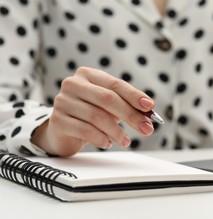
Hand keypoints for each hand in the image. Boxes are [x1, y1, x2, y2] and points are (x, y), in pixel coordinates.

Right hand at [31, 67, 154, 155]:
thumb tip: (149, 113)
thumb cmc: (91, 114)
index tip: (150, 107)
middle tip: (147, 129)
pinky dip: (101, 139)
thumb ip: (127, 106)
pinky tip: (108, 143)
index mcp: (88, 75)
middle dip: (131, 115)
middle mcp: (73, 84)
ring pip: (97, 116)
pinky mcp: (57, 120)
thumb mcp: (110, 106)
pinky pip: (85, 130)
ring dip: (117, 131)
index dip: (134, 95)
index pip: (115, 84)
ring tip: (126, 141)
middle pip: (107, 99)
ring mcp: (63, 101)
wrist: (63, 130)